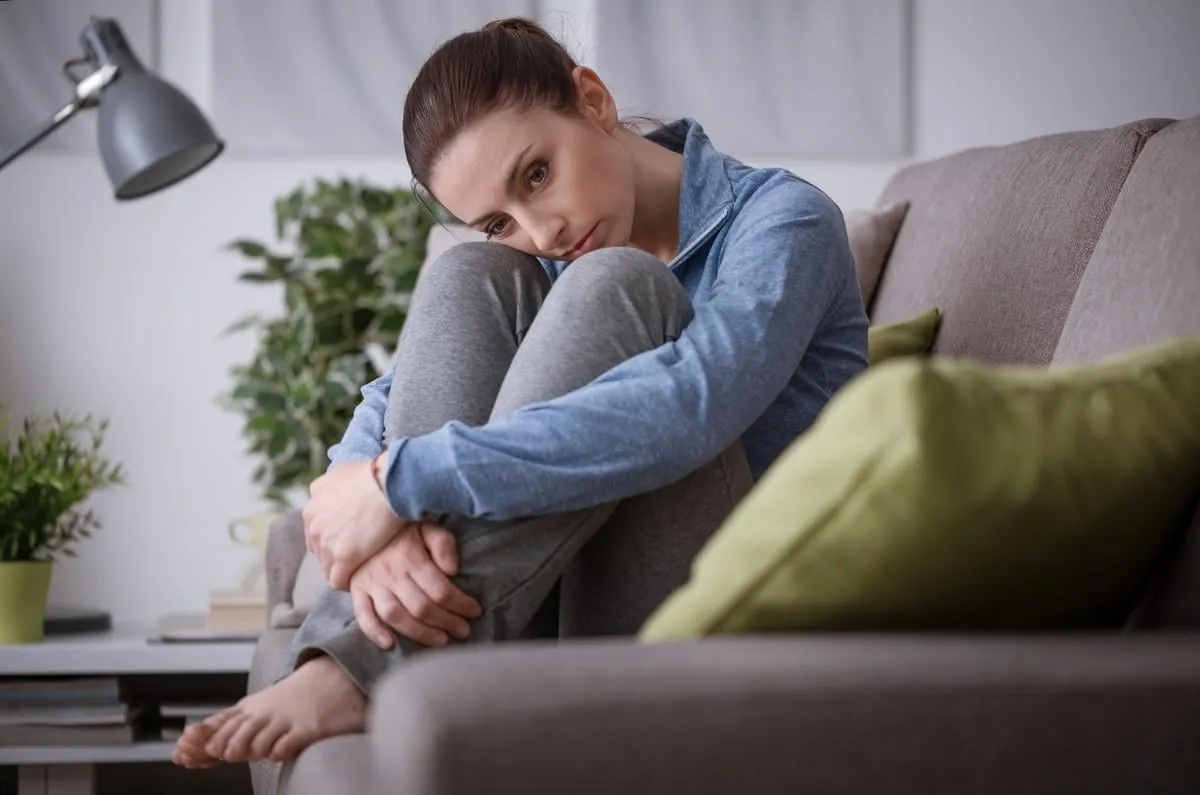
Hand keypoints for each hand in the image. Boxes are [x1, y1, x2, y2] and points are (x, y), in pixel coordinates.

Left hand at [304, 457, 401, 589]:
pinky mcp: (344, 558)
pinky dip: (348, 583)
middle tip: (358, 556)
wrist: (390, 483)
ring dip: (343, 570)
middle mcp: (313, 527)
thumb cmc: (371, 475)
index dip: (333, 539)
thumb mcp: (338, 473)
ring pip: (328, 569)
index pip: (316, 534)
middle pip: (320, 552)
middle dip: (336, 555)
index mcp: (311, 509)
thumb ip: (324, 486)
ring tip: (361, 570)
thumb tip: (320, 491)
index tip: (350, 541)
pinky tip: (361, 581)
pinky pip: (338, 581)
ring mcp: (327, 544)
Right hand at [349, 521, 483, 648]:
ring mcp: (371, 583)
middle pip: (421, 606)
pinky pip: (362, 615)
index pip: (440, 589)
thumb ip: (442, 544)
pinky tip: (390, 644)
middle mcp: (390, 572)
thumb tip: (452, 570)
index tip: (475, 611)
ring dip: (419, 633)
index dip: (460, 604)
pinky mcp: (357, 591)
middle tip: (464, 631)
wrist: (366, 525)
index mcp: (410, 556)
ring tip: (441, 641)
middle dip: (446, 622)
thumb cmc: (404, 530)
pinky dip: (374, 632)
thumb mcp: (427, 526)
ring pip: (395, 615)